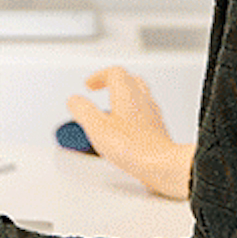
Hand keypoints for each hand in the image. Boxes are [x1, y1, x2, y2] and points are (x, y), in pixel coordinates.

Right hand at [67, 66, 195, 199]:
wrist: (162, 165)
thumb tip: (74, 101)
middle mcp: (142, 99)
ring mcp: (152, 114)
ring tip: (114, 106)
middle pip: (129, 79)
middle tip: (103, 88)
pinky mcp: (158, 129)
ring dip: (125, 96)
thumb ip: (83, 111)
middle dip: (114, 81)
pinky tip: (129, 127)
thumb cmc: (134, 147)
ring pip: (140, 94)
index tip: (89, 85)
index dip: (99, 76)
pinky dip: (135, 113)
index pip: (114, 72)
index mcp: (126, 93)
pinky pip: (146, 113)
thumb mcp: (97, 128)